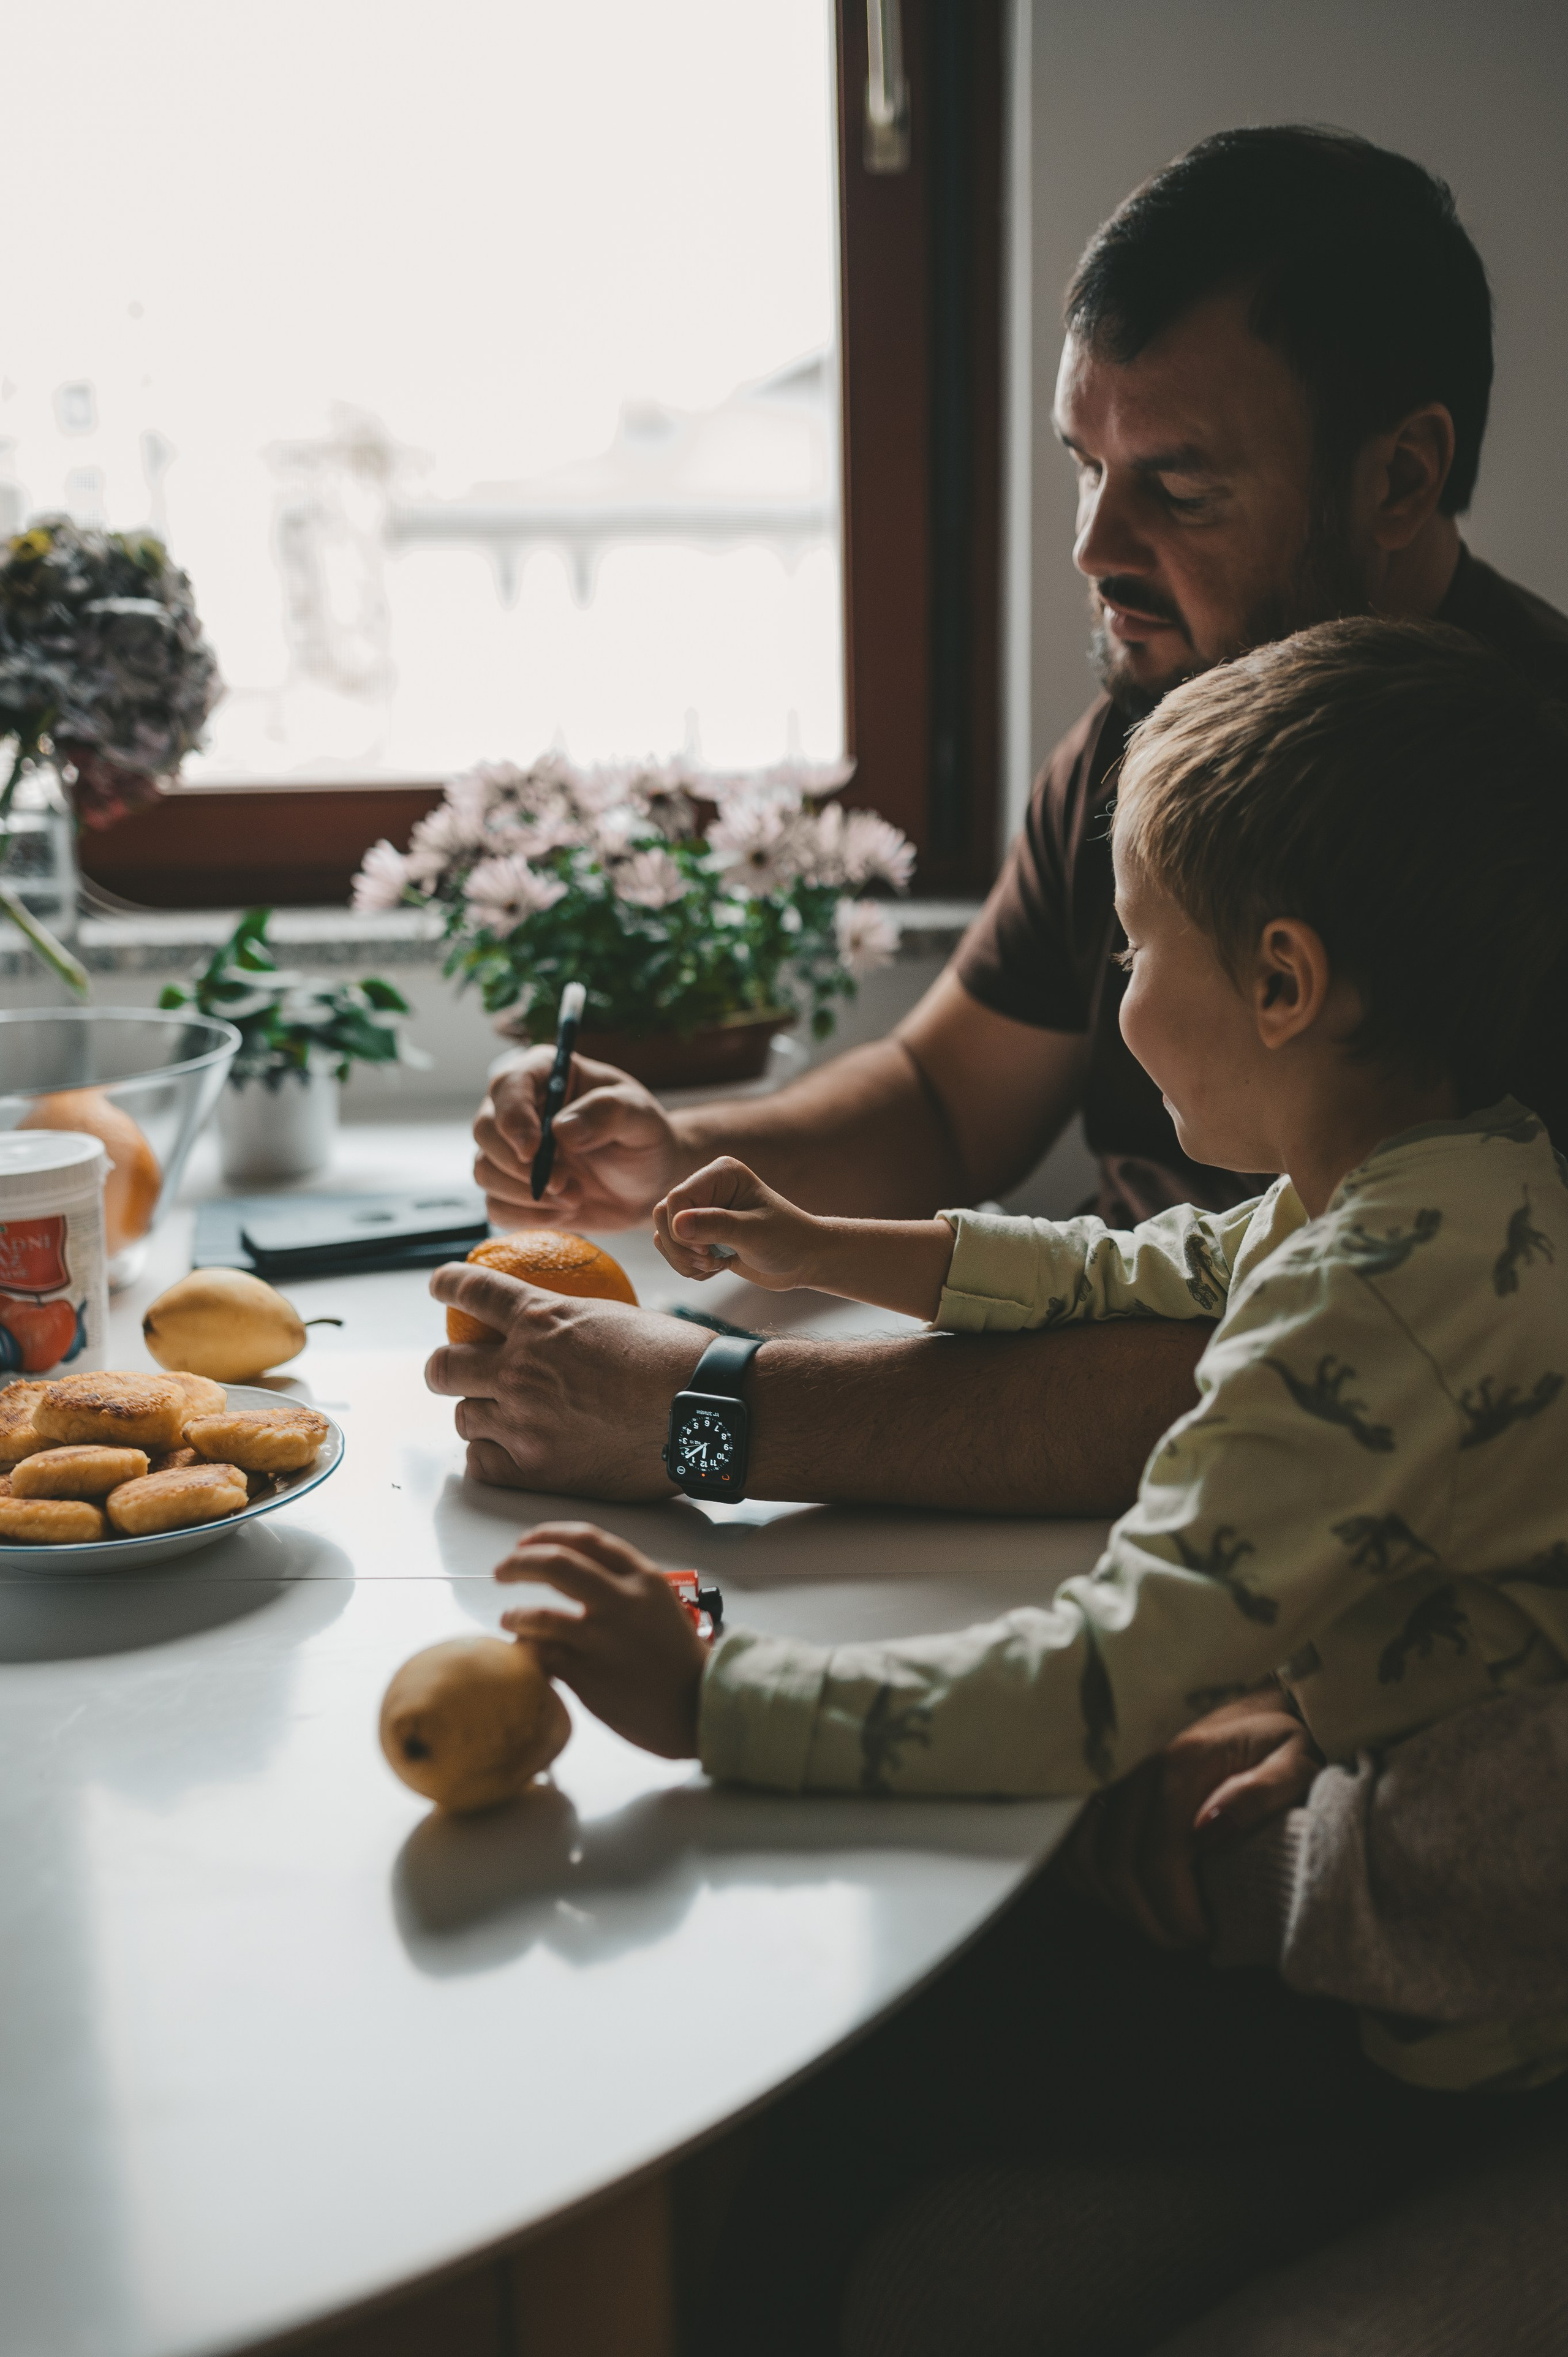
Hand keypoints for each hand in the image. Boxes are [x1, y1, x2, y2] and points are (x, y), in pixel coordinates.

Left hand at [426, 1260, 708, 1499]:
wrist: (703, 1411)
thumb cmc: (676, 1361)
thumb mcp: (616, 1318)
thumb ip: (573, 1325)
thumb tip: (564, 1330)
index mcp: (541, 1319)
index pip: (473, 1292)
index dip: (448, 1284)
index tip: (440, 1285)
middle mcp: (519, 1368)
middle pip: (443, 1366)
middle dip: (444, 1366)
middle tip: (454, 1370)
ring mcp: (522, 1421)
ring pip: (463, 1418)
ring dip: (477, 1414)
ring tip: (498, 1418)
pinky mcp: (534, 1469)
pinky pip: (481, 1464)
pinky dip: (489, 1456)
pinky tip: (505, 1452)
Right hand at [474, 1048, 681, 1231]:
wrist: (647, 1182)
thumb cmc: (643, 1138)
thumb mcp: (640, 1117)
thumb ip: (608, 1112)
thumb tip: (563, 1128)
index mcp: (545, 1073)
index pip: (508, 1085)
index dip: (513, 1117)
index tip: (534, 1150)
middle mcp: (519, 1108)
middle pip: (484, 1130)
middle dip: (520, 1165)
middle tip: (566, 1183)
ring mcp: (510, 1149)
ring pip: (484, 1171)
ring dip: (527, 1194)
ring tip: (574, 1197)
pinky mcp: (512, 1189)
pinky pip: (496, 1206)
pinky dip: (527, 1216)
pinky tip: (564, 1211)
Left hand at [495, 1521, 705, 1757]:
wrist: (698, 1705)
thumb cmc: (678, 1656)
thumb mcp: (659, 1602)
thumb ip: (622, 1582)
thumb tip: (569, 1568)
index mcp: (642, 1578)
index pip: (586, 1539)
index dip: (547, 1535)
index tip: (526, 1543)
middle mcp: (621, 1601)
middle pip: (555, 1563)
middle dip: (519, 1562)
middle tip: (502, 1570)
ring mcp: (602, 1640)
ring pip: (538, 1615)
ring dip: (515, 1615)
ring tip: (509, 1619)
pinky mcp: (587, 1676)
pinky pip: (540, 1656)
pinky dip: (525, 1651)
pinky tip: (524, 1653)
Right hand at [653, 1156, 825, 1290]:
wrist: (804, 1260)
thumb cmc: (788, 1240)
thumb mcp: (753, 1233)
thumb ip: (715, 1226)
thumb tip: (676, 1225)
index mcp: (720, 1174)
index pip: (677, 1199)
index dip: (683, 1230)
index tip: (708, 1251)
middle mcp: (707, 1188)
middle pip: (663, 1216)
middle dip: (681, 1247)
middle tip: (710, 1261)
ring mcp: (703, 1211)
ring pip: (664, 1236)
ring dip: (684, 1260)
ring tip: (715, 1265)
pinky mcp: (701, 1234)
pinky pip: (674, 1250)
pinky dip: (690, 1267)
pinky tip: (717, 1268)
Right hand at [1056, 1689, 1321, 1948]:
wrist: (1247, 1695)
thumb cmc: (1276, 1737)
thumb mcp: (1294, 1759)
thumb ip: (1261, 1793)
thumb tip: (1212, 1831)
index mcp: (1182, 1760)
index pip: (1158, 1857)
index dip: (1177, 1910)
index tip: (1205, 1934)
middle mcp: (1134, 1762)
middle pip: (1115, 1865)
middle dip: (1150, 1918)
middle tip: (1185, 1937)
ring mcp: (1108, 1770)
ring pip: (1085, 1857)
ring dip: (1119, 1902)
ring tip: (1160, 1917)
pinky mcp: (1094, 1778)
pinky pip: (1072, 1841)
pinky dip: (1092, 1877)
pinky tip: (1129, 1892)